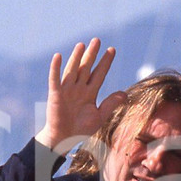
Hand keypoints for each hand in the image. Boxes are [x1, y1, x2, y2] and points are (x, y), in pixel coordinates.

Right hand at [34, 38, 126, 153]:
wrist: (64, 140)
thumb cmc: (80, 130)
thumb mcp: (99, 117)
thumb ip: (110, 104)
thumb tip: (124, 94)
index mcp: (90, 93)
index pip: (99, 74)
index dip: (105, 62)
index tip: (112, 50)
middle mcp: (78, 89)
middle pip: (86, 68)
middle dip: (92, 55)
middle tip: (97, 40)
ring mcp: (67, 90)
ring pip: (73, 70)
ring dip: (76, 58)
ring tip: (81, 44)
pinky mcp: (55, 95)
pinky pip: (55, 79)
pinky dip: (55, 68)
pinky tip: (57, 56)